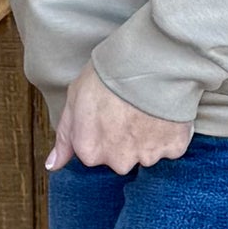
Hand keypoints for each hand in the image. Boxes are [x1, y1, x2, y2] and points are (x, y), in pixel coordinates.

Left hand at [46, 64, 192, 174]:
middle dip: (125, 140)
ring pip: (148, 154)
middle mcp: (118, 161)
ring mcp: (148, 156)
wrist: (147, 63)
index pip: (95, 153)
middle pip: (122, 158)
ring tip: (148, 110)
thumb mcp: (75, 101)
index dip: (102, 132)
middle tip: (128, 112)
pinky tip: (164, 114)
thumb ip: (65, 138)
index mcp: (91, 152)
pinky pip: (172, 148)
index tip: (108, 114)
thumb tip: (53, 165)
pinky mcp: (174, 148)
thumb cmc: (108, 77)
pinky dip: (170, 135)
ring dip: (149, 137)